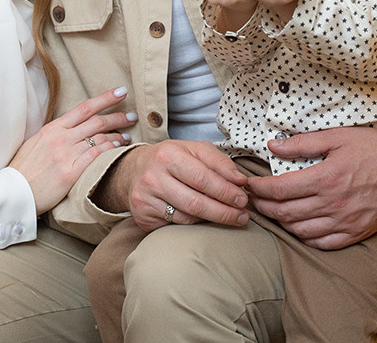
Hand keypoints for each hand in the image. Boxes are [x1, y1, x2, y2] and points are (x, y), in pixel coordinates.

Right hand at [10, 87, 134, 214]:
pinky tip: (118, 148)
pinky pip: (96, 156)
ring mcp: (66, 154)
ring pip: (99, 138)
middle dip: (118, 116)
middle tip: (132, 115)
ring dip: (117, 135)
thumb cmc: (24, 168)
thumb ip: (56, 133)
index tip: (121, 92)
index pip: (84, 107)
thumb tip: (72, 127)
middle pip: (97, 121)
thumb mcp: (37, 142)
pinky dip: (109, 149)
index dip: (105, 98)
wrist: (13, 191)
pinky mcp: (71, 172)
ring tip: (127, 135)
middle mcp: (61, 137)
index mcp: (53, 127)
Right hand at [96, 140, 249, 231]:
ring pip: (187, 217)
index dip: (226, 191)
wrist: (133, 171)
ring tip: (230, 217)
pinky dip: (194, 224)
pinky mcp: (143, 217)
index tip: (243, 199)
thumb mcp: (193, 150)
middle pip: (196, 202)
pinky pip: (176, 226)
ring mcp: (146, 199)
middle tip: (243, 215)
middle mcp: (153, 177)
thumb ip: (219, 162)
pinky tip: (204, 219)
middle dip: (224, 211)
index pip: (203, 178)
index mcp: (168, 155)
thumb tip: (240, 180)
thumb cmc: (170, 159)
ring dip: (212, 220)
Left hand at [246, 124, 376, 249]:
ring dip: (282, 224)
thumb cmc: (375, 147)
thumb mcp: (337, 136)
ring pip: (301, 231)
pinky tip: (299, 228)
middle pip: (286, 213)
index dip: (259, 189)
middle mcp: (334, 204)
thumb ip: (302, 143)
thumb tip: (273, 145)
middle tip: (253, 201)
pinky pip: (324, 243)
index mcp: (326, 178)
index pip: (279, 190)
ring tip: (273, 212)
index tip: (250, 185)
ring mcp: (346, 221)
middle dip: (263, 208)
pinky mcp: (358, 232)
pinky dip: (306, 238)